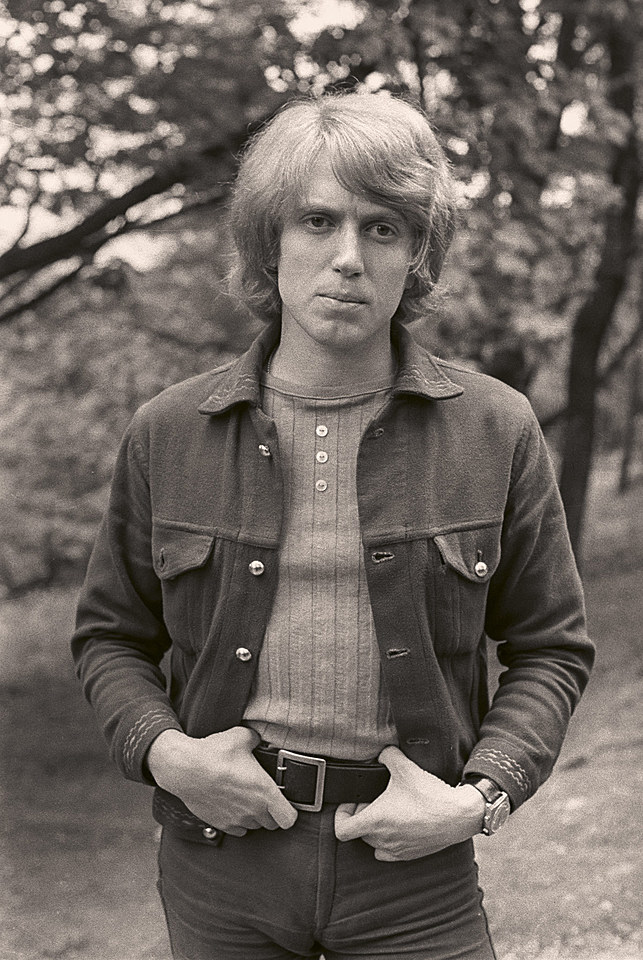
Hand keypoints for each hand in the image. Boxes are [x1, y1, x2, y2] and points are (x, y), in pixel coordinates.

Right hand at [146, 726, 297, 836]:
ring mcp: (237, 820)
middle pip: (273, 824)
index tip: (286, 803)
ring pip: (255, 827)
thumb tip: (258, 739)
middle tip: (267, 798)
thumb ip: (256, 740)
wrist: (185, 768)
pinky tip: (235, 807)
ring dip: (256, 817)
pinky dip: (240, 822)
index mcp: (264, 791)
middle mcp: (253, 810)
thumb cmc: (214, 754)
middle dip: (273, 813)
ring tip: (249, 800)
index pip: (289, 819)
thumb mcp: (241, 737)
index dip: (291, 812)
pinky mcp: (221, 824)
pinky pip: (238, 830)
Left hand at [334, 746, 484, 860]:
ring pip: (373, 842)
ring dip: (374, 829)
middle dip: (362, 816)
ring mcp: (396, 849)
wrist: (458, 815)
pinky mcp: (410, 855)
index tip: (352, 803)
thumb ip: (387, 755)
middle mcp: (383, 839)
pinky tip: (398, 825)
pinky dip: (388, 841)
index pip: (341, 830)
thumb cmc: (430, 795)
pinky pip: (388, 852)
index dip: (341, 815)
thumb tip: (382, 753)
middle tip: (372, 801)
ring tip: (386, 812)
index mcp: (375, 821)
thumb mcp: (404, 766)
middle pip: (358, 833)